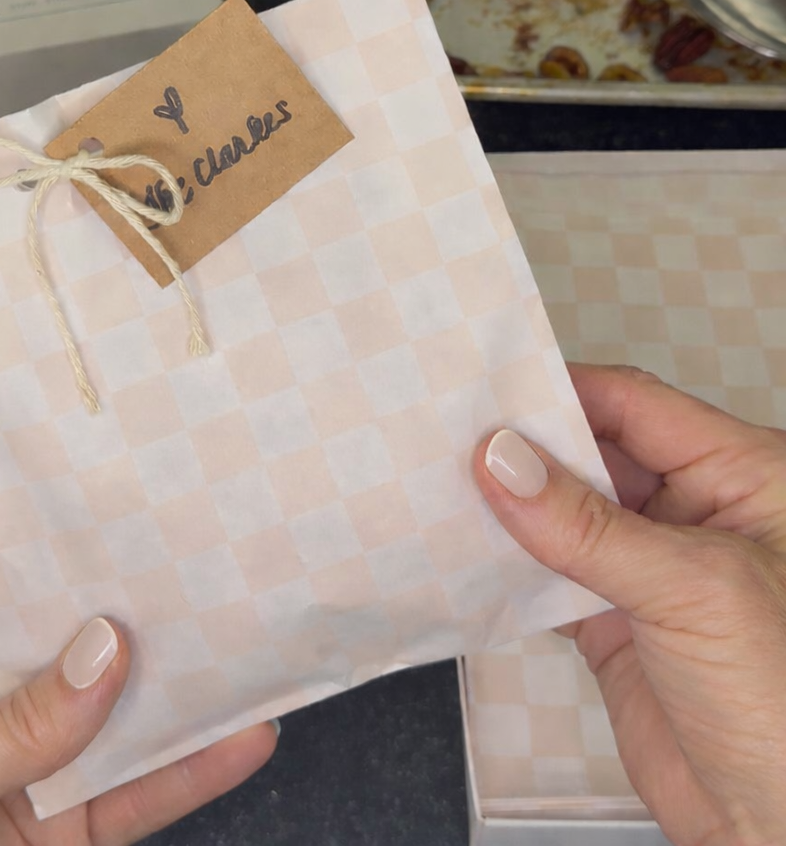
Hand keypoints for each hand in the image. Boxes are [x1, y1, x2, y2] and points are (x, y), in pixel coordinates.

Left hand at [0, 602, 276, 845]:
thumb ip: (15, 723)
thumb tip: (102, 651)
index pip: (14, 607)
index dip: (75, 579)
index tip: (141, 547)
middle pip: (83, 662)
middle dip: (146, 630)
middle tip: (215, 590)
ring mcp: (35, 777)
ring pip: (124, 726)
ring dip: (187, 700)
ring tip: (249, 659)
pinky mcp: (70, 835)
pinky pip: (140, 796)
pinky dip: (192, 772)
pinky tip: (238, 742)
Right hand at [475, 364, 785, 845]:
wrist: (776, 831)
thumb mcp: (693, 591)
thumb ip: (589, 527)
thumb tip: (501, 461)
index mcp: (741, 476)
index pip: (635, 406)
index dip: (562, 394)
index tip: (487, 392)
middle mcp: (693, 510)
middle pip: (593, 453)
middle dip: (527, 447)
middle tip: (449, 435)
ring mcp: (648, 566)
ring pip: (564, 511)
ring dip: (511, 504)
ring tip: (441, 483)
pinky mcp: (612, 618)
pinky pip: (549, 570)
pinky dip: (508, 562)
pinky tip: (465, 549)